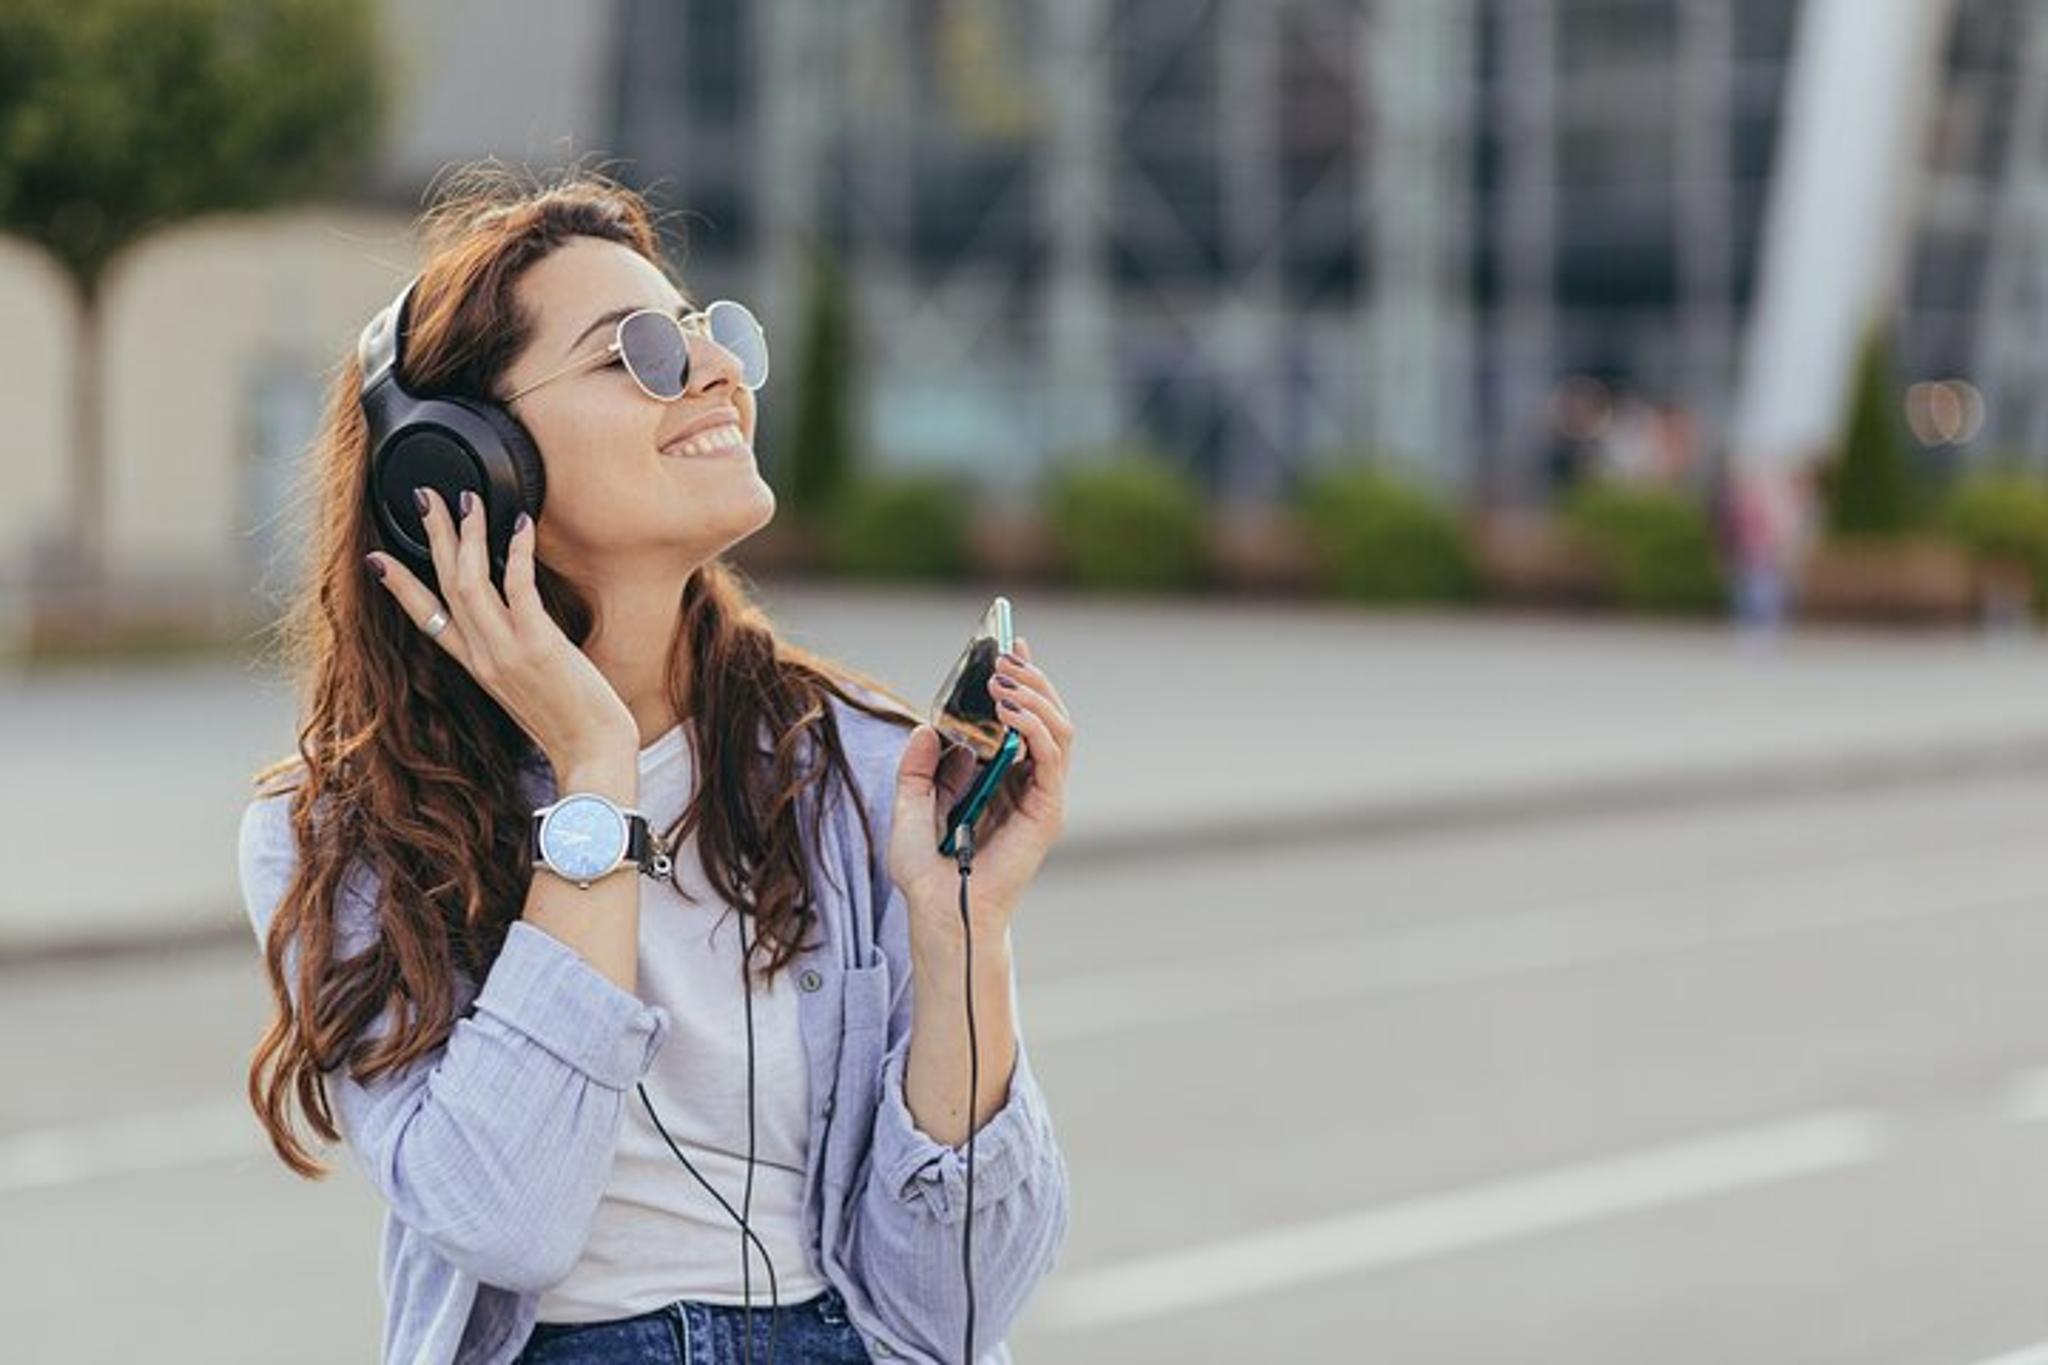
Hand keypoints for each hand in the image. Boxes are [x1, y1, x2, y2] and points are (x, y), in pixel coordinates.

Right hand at [364, 488, 637, 767]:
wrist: (592, 757)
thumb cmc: (572, 725)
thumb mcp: (529, 691)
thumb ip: (514, 659)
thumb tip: (522, 630)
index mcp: (477, 668)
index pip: (426, 620)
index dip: (400, 587)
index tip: (377, 558)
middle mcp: (483, 657)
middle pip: (445, 586)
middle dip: (434, 538)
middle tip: (425, 498)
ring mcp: (507, 650)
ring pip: (470, 581)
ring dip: (467, 535)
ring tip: (467, 500)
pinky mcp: (539, 645)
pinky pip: (518, 587)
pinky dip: (515, 552)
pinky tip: (519, 524)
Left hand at [888, 635, 1073, 936]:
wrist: (940, 915)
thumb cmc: (929, 872)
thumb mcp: (909, 807)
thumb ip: (918, 768)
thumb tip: (928, 728)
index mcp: (1003, 779)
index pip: (1024, 719)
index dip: (1022, 680)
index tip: (1008, 644)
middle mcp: (1028, 784)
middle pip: (1048, 716)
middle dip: (1030, 680)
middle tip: (1004, 657)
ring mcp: (1041, 797)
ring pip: (1059, 729)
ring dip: (1034, 697)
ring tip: (1003, 681)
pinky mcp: (1046, 813)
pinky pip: (1051, 758)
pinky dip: (1035, 728)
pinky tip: (1010, 713)